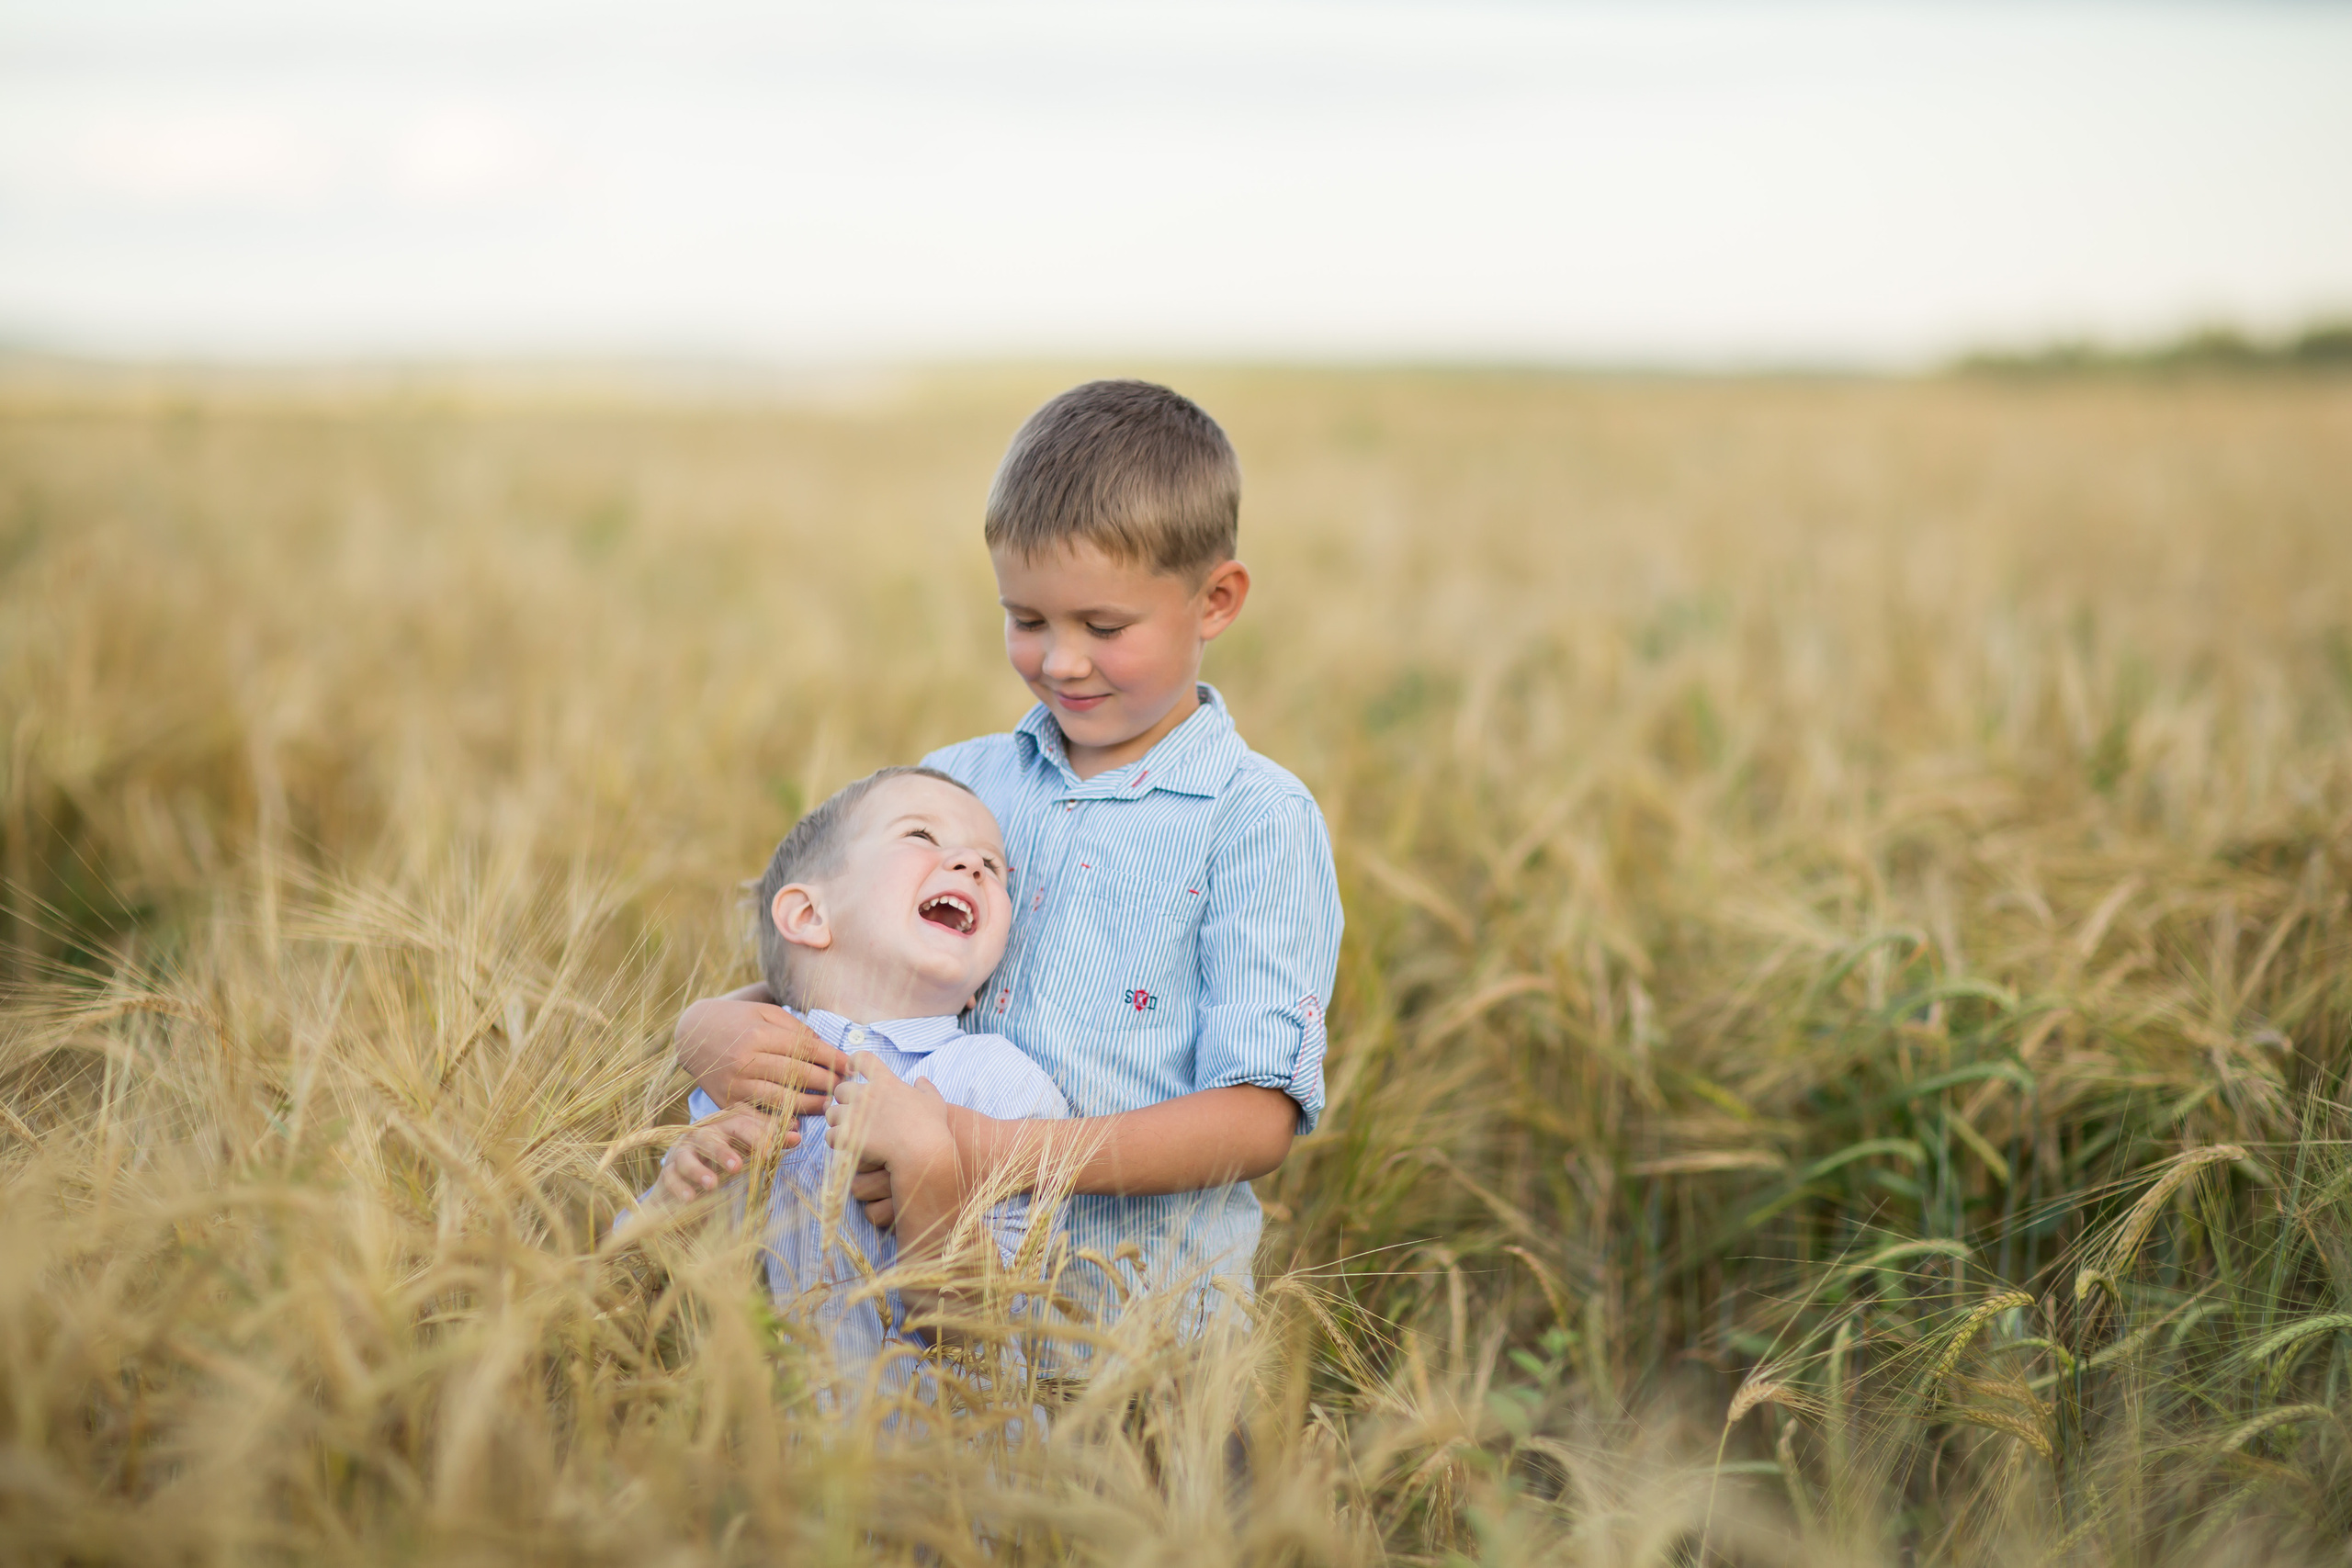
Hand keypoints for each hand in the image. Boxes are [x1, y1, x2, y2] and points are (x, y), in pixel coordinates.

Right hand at [654, 1103, 781, 1204]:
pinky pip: (670, 1178)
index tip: (787, 1144)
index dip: (763, 1132)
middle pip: (712, 1135)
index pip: (741, 1121)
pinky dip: (679, 1188)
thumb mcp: (746, 1151)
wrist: (685, 1186)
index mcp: (722, 1126)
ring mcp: (681, 1154)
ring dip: (699, 1169)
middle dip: (725, 1150)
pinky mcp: (667, 1174)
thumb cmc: (722, 1163)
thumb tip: (796, 1134)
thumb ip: (767, 1142)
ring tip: (713, 1184)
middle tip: (739, 1166)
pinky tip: (690, 1199)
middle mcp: (701, 1135)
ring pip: (687, 1155)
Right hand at [677, 990, 853, 1115]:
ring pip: (779, 1098)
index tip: (850, 1065)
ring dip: (808, 1104)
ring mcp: (734, 1083)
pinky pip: (756, 1114)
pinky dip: (778, 1121)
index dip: (831, 1058)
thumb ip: (795, 1029)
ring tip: (828, 1105)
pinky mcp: (725, 1101)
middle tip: (846, 1088)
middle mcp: (745, 1060)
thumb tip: (824, 1047)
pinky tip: (797, 1122)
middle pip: (796, 1074)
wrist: (691, 1033)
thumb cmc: (736, 1020)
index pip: (804, 1048)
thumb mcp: (765, 1013)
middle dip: (825, 1082)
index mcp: (758, 1034)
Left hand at [828, 1052, 954, 1230]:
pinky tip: (844, 1147)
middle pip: (841, 1088)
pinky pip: (831, 1136)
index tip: (853, 1067)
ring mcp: (854, 1114)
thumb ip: (926, 1088)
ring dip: (837, 1121)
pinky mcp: (847, 1136)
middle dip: (843, 1100)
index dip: (855, 1061)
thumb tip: (921, 1079)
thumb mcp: (935, 1102)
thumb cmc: (932, 1128)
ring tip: (846, 1132)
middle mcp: (866, 1094)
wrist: (922, 1153)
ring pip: (831, 1113)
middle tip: (851, 1112)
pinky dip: (836, 1141)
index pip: (864, 1059)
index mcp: (886, 1082)